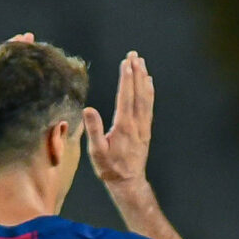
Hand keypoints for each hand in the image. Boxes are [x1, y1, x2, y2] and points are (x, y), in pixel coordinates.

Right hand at [82, 49, 151, 192]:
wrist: (128, 183)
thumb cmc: (110, 168)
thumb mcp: (97, 152)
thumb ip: (93, 130)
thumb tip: (88, 109)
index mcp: (124, 126)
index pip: (126, 97)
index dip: (126, 79)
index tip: (126, 63)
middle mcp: (137, 124)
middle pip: (138, 93)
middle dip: (136, 72)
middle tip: (134, 55)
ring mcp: (144, 126)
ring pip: (146, 97)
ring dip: (144, 79)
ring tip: (142, 62)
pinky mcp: (146, 130)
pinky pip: (149, 106)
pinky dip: (149, 91)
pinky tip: (149, 82)